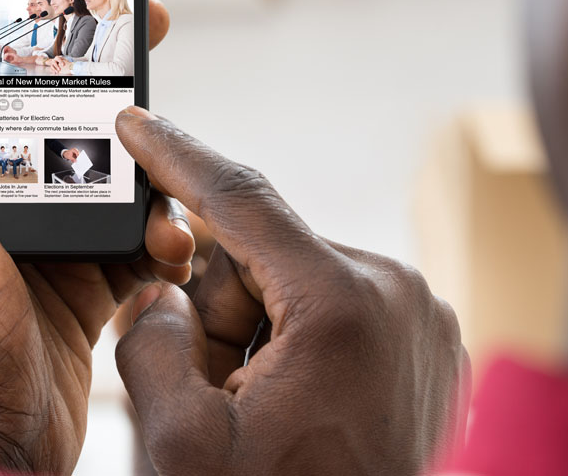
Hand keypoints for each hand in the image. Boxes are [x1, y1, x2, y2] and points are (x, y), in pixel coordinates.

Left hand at [0, 0, 189, 474]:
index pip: (17, 104)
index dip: (59, 58)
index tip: (104, 19)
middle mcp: (10, 214)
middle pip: (79, 140)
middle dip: (124, 108)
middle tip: (162, 64)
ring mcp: (53, 253)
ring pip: (120, 196)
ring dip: (155, 191)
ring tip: (174, 206)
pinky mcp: (88, 293)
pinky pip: (136, 252)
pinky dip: (161, 247)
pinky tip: (175, 252)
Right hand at [114, 108, 470, 475]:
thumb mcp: (183, 445)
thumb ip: (151, 345)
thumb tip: (165, 297)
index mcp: (342, 304)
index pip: (241, 199)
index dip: (177, 157)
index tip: (138, 123)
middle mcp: (397, 294)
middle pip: (265, 258)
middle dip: (220, 310)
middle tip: (220, 389)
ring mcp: (423, 320)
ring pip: (298, 288)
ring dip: (259, 337)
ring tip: (265, 415)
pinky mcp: (429, 345)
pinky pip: (338, 314)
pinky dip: (300, 347)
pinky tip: (301, 411)